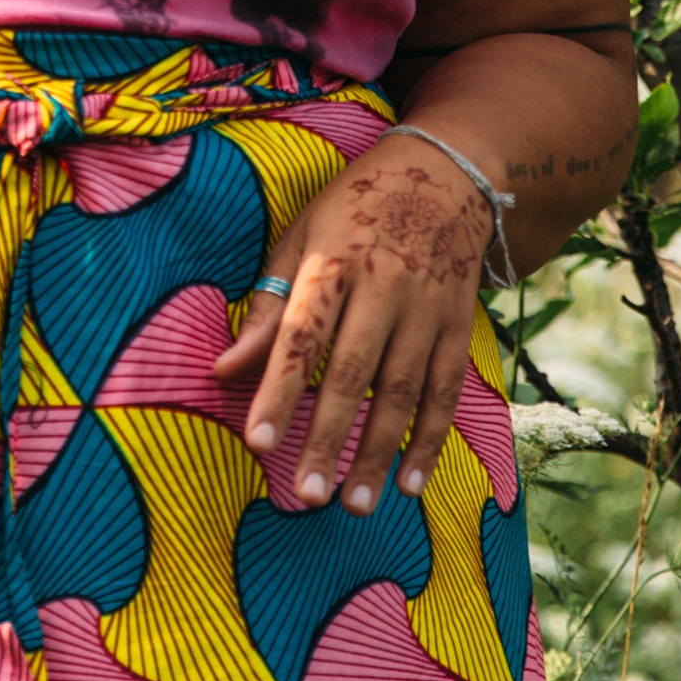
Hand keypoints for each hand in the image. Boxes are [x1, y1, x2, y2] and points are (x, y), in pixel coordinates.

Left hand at [210, 139, 489, 509]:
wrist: (445, 176)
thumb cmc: (354, 210)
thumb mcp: (302, 240)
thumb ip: (267, 308)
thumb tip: (223, 370)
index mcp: (334, 263)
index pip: (301, 335)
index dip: (278, 391)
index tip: (257, 443)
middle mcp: (384, 288)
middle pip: (352, 373)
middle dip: (328, 437)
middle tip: (306, 496)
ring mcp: (427, 308)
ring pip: (402, 391)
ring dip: (378, 452)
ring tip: (353, 504)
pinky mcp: (458, 325)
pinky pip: (446, 392)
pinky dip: (430, 440)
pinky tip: (410, 483)